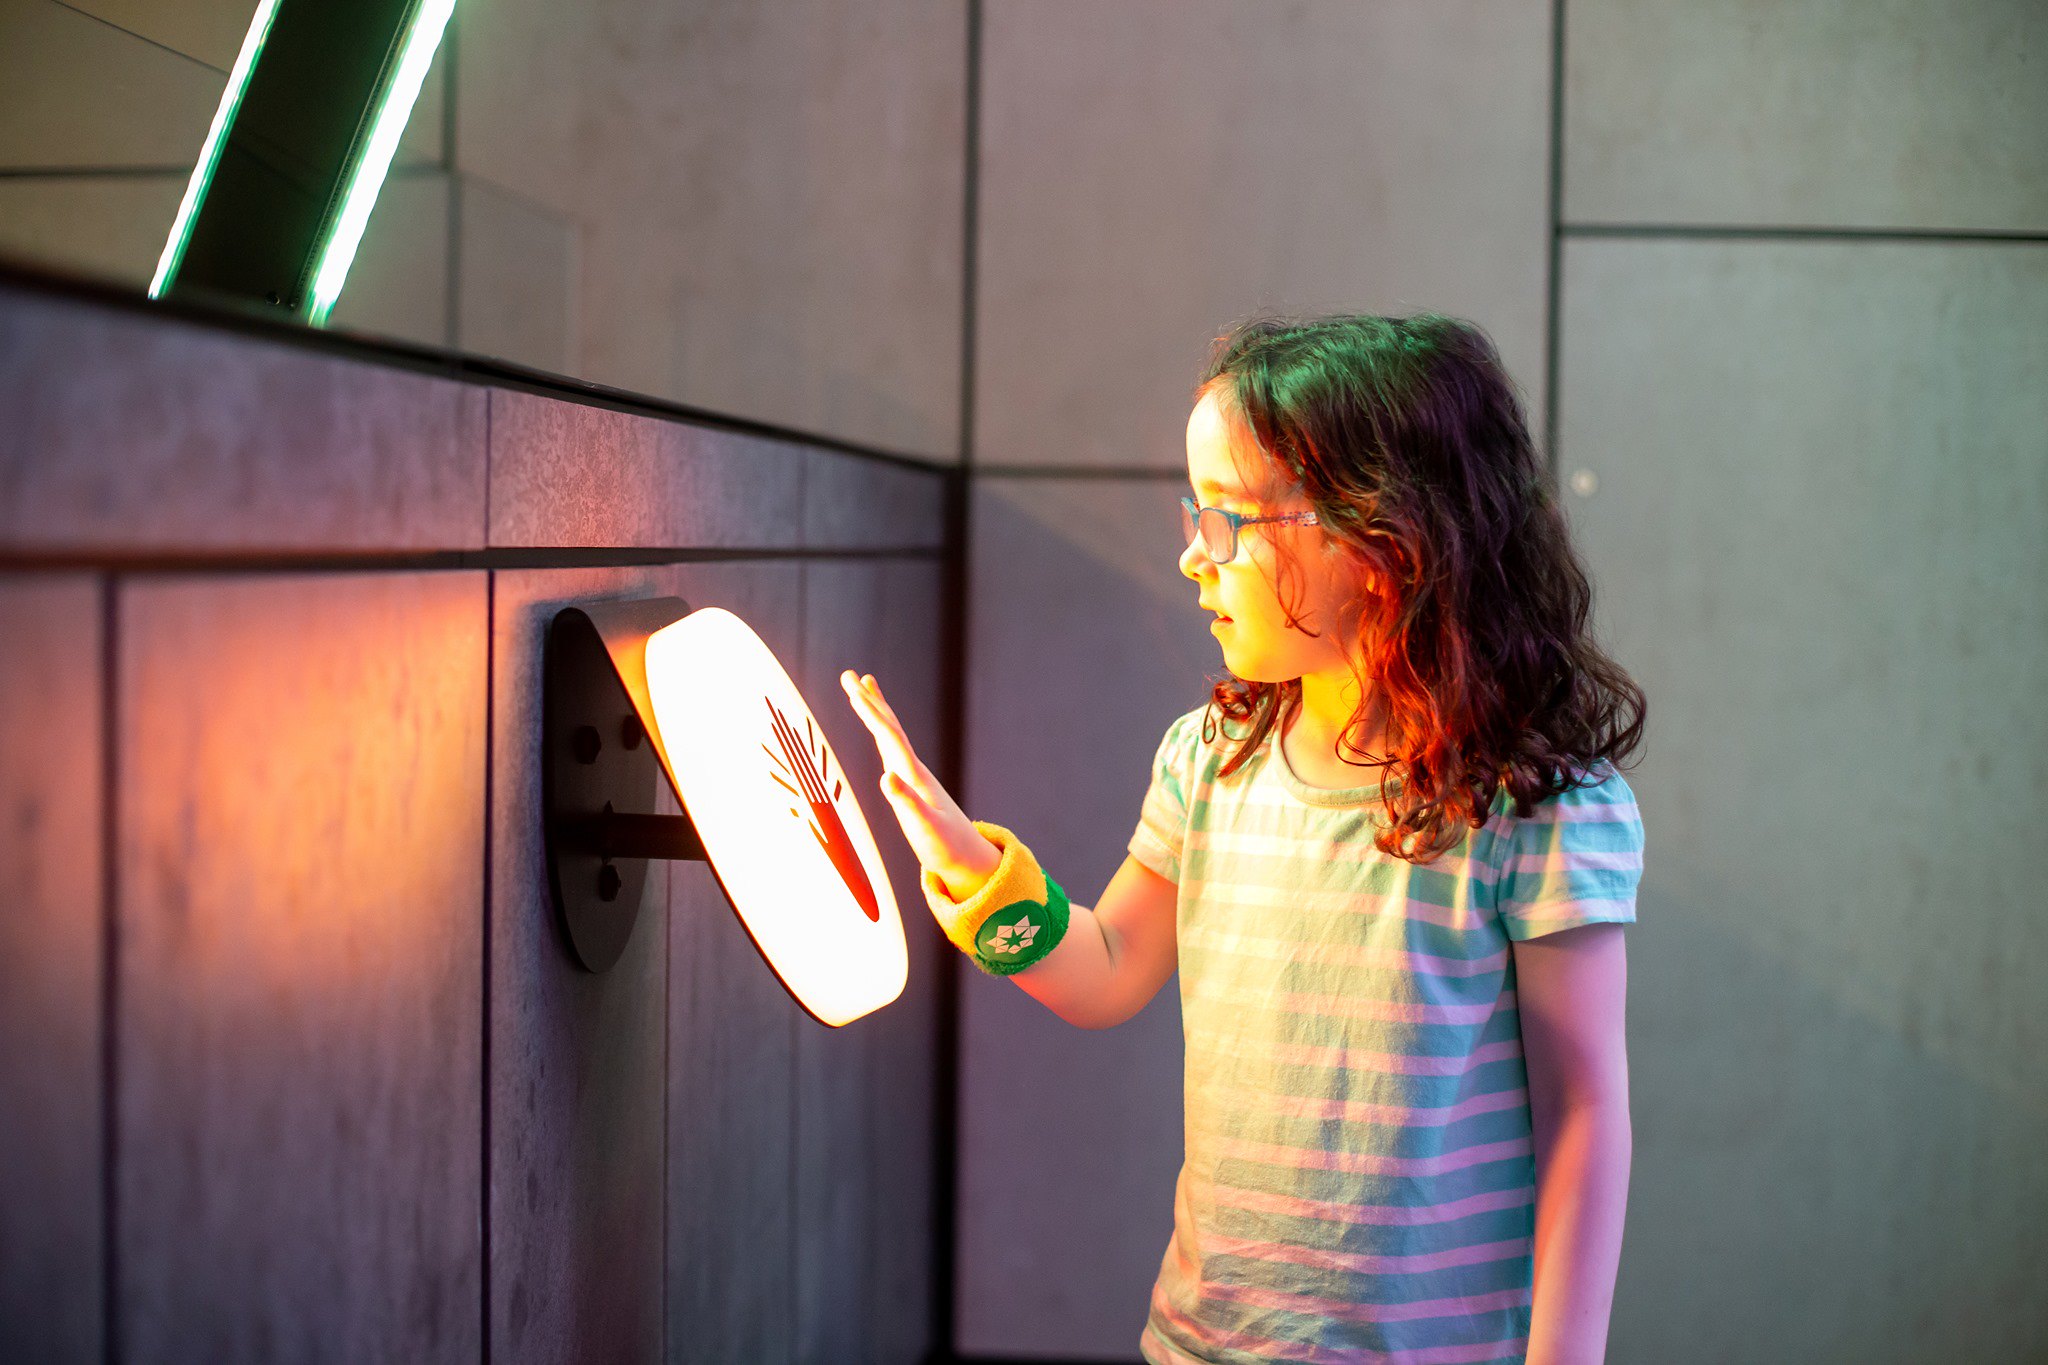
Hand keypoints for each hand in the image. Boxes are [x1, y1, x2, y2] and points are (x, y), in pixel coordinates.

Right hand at [839, 670, 1000, 901]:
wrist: (966, 857)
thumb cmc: (945, 846)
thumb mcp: (924, 827)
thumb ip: (906, 802)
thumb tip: (886, 776)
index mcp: (915, 776)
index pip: (890, 736)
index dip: (872, 714)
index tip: (854, 691)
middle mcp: (914, 769)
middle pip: (890, 727)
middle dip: (869, 701)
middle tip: (850, 674)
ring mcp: (913, 774)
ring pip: (891, 733)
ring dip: (876, 709)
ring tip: (864, 685)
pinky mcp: (912, 783)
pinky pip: (892, 749)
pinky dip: (882, 732)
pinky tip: (878, 727)